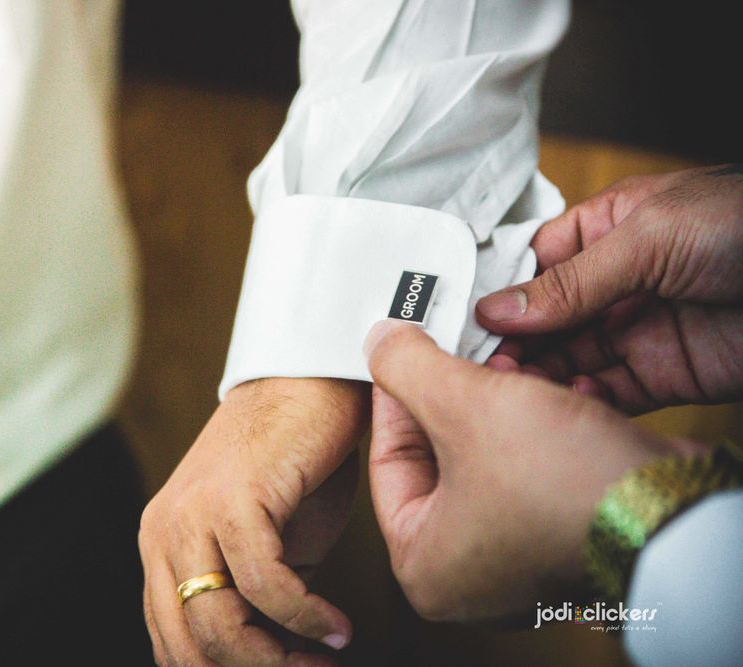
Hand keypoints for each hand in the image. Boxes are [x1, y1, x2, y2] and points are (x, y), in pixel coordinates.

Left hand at [139, 377, 368, 665]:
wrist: (308, 382)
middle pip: (187, 648)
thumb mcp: (265, 544)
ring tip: (326, 658)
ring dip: (280, 660)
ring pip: (219, 627)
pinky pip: (265, 585)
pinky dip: (305, 618)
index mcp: (159, 545)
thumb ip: (253, 599)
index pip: (170, 642)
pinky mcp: (232, 499)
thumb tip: (271, 659)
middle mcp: (161, 532)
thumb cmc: (295, 463)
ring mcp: (190, 515)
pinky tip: (336, 625)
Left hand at [364, 321, 685, 621]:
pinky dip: (538, 428)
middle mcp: (467, 574)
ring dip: (499, 402)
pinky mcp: (564, 536)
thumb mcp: (464, 405)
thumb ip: (407, 368)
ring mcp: (519, 558)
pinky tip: (555, 390)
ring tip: (510, 361)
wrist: (671, 513)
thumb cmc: (562, 483)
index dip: (395, 394)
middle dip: (454, 393)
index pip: (387, 460)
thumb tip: (378, 342)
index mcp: (423, 564)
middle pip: (438, 458)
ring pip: (488, 458)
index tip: (401, 352)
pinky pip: (531, 470)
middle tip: (457, 347)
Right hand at [476, 165, 742, 413]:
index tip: (461, 320)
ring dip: (538, 376)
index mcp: (605, 231)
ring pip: (567, 361)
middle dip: (510, 342)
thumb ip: (571, 281)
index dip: (496, 292)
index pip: (532, 264)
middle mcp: (615, 283)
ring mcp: (637, 330)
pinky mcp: (663, 375)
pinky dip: (582, 402)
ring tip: (512, 389)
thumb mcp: (649, 237)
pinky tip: (564, 404)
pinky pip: (608, 394)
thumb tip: (498, 309)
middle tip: (480, 366)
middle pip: (542, 319)